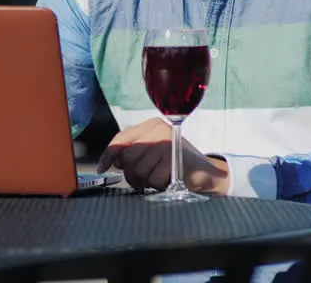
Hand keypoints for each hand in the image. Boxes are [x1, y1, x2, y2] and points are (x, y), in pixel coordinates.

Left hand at [96, 118, 229, 194]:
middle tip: (140, 180)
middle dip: (131, 174)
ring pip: (138, 170)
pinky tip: (167, 180)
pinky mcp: (174, 158)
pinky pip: (153, 179)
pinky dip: (158, 185)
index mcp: (151, 125)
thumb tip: (112, 162)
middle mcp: (158, 130)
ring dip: (145, 181)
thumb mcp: (153, 151)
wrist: (207, 172)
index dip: (109, 155)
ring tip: (156, 179)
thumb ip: (134, 151)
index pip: (121, 139)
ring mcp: (167, 143)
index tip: (103, 167)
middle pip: (128, 157)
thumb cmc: (175, 163)